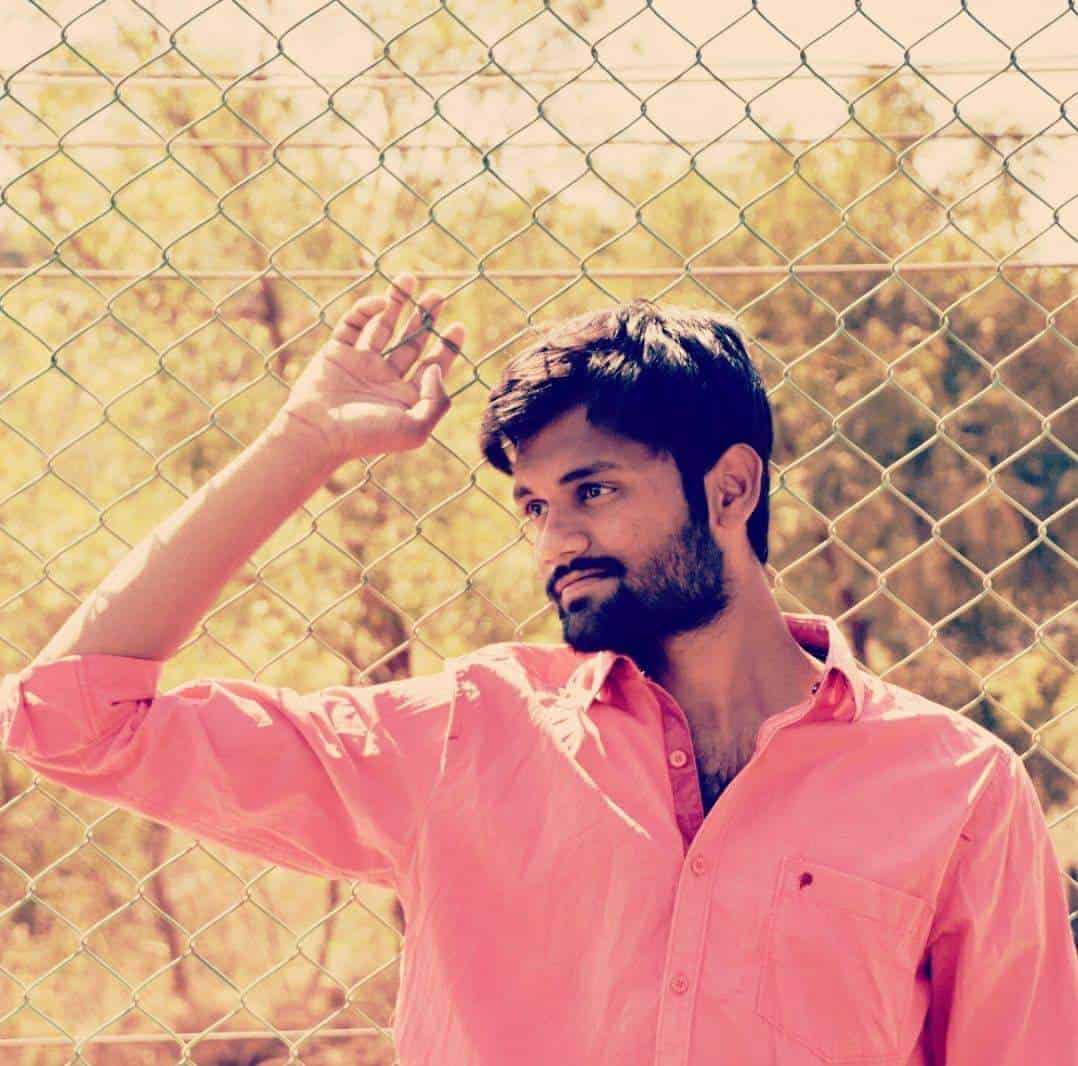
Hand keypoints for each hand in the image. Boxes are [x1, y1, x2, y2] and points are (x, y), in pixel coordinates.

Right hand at [274, 273, 465, 464]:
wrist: (318, 433)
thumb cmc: (366, 436)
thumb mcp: (415, 428)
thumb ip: (436, 400)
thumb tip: (436, 367)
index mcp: (405, 397)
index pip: (432, 366)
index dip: (447, 346)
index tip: (458, 326)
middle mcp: (384, 379)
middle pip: (411, 341)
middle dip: (425, 317)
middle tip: (438, 295)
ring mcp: (360, 364)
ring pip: (383, 326)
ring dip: (397, 302)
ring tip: (411, 278)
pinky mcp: (337, 352)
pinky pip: (353, 324)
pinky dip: (367, 310)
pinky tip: (382, 302)